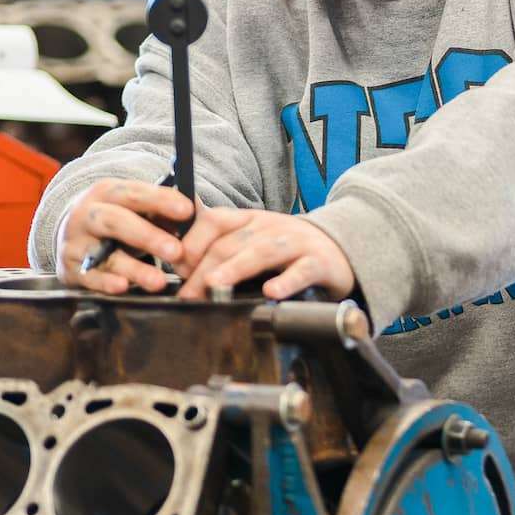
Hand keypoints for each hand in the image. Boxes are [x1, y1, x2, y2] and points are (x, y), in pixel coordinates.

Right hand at [57, 179, 193, 293]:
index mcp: (107, 192)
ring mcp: (75, 242)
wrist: (71, 235)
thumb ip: (162, 211)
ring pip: (104, 254)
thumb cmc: (118, 220)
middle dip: (148, 236)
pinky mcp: (70, 268)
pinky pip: (89, 277)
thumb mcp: (135, 210)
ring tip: (158, 281)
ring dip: (133, 268)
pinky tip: (123, 287)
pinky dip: (106, 283)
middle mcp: (87, 214)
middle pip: (116, 221)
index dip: (161, 200)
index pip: (135, 193)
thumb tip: (198, 215)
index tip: (188, 210)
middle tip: (176, 252)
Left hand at [174, 207, 354, 301]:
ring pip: (261, 251)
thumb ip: (219, 244)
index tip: (174, 267)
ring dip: (236, 268)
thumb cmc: (287, 251)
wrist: (339, 248)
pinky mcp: (319, 261)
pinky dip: (286, 281)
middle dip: (204, 269)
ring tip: (217, 285)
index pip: (213, 221)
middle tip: (187, 294)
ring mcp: (296, 242)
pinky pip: (302, 270)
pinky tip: (272, 293)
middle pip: (231, 243)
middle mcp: (270, 226)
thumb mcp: (252, 240)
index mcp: (249, 220)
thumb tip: (175, 259)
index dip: (190, 242)